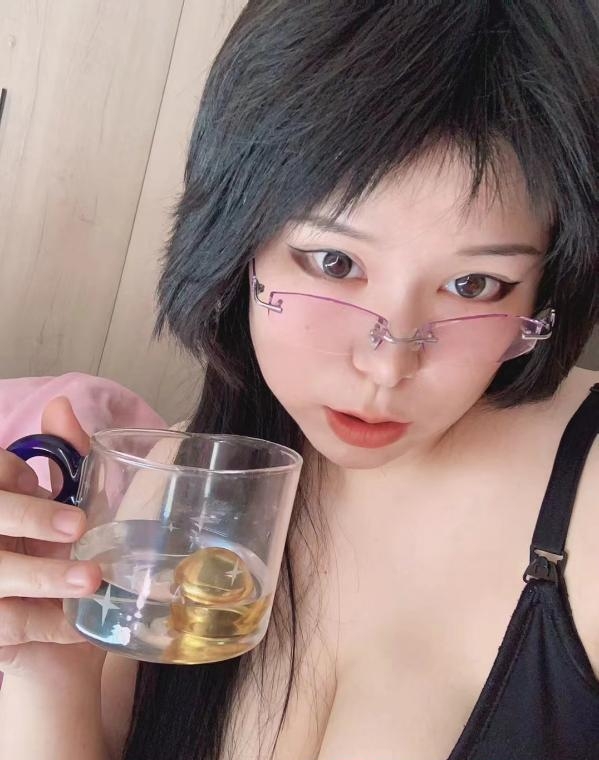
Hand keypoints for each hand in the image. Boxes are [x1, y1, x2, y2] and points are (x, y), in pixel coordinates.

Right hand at [0, 396, 103, 683]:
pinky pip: (8, 623)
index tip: (45, 483)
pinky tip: (79, 627)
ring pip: (0, 572)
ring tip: (91, 580)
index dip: (14, 480)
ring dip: (43, 576)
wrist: (59, 656)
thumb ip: (67, 456)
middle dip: (27, 516)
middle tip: (76, 525)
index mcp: (2, 506)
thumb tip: (60, 406)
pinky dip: (46, 624)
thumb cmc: (65, 563)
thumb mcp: (70, 508)